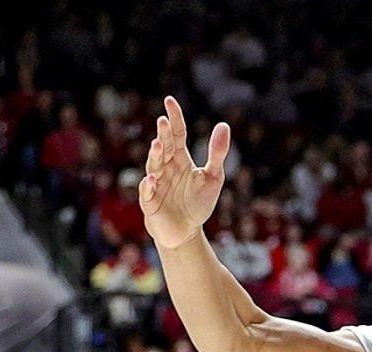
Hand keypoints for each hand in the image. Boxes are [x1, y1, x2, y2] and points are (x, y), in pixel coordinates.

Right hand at [139, 96, 230, 250]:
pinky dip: (148, 187)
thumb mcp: (213, 177)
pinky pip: (147, 193)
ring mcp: (156, 183)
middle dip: (164, 135)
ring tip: (158, 144)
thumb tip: (224, 125)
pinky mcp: (151, 202)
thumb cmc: (198, 202)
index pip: (176, 133)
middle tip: (164, 121)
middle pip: (164, 147)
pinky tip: (152, 181)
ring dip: (155, 156)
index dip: (174, 118)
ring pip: (153, 166)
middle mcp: (165, 167)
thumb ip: (217, 153)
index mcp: (179, 158)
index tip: (169, 100)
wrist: (186, 231)